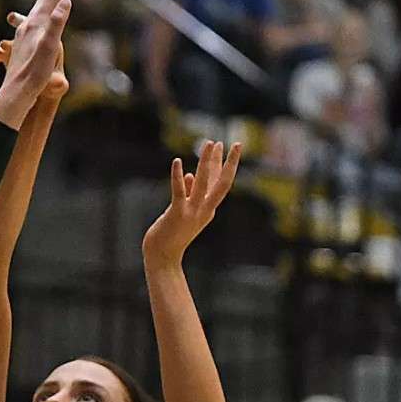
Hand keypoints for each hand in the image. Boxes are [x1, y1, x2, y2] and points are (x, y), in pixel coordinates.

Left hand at [0, 0, 76, 128]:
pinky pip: (31, 26)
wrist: (15, 93)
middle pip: (41, 2)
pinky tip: (35, 24)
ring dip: (44, 2)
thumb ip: (57, 23)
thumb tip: (65, 1)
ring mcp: (22, 37)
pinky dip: (38, 18)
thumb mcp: (49, 47)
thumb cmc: (34, 73)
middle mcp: (27, 27)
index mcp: (36, 24)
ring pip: (34, 13)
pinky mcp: (20, 48)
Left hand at [142, 140, 241, 267]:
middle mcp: (204, 210)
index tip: (223, 146)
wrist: (163, 258)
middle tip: (238, 143)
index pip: (219, 183)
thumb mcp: (183, 212)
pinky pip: (178, 192)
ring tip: (209, 143)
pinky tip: (176, 162)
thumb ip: (188, 194)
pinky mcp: (177, 213)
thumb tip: (190, 175)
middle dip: (230, 162)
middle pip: (222, 182)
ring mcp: (192, 212)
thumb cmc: (170, 235)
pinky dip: (177, 176)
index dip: (221, 163)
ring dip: (207, 162)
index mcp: (207, 209)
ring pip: (204, 183)